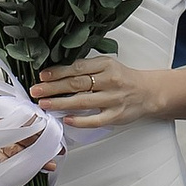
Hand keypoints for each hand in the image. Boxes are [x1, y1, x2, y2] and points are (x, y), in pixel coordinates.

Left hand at [35, 56, 165, 128]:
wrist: (148, 92)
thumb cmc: (124, 78)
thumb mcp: (107, 65)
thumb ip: (87, 68)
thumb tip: (58, 73)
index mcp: (106, 65)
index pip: (78, 68)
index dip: (58, 72)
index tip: (43, 75)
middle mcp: (110, 81)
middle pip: (77, 84)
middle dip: (53, 88)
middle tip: (37, 90)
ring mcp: (113, 99)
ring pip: (83, 101)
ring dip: (60, 103)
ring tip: (45, 104)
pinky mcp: (116, 116)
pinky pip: (95, 120)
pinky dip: (80, 120)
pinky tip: (67, 119)